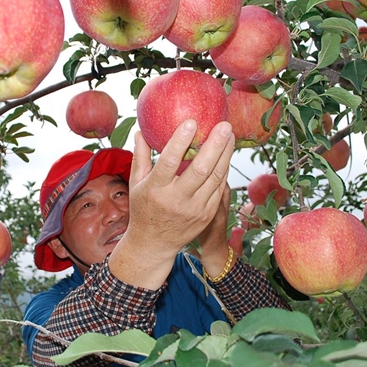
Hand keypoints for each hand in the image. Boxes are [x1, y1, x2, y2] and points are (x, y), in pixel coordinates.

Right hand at [109, 119, 234, 288]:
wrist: (155, 244)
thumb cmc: (143, 208)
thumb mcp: (136, 184)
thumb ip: (140, 157)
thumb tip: (142, 131)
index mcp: (156, 190)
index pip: (168, 161)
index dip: (180, 141)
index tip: (191, 122)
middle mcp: (176, 200)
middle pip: (200, 169)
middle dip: (215, 145)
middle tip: (224, 125)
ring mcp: (195, 209)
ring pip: (215, 178)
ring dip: (225, 154)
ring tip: (230, 135)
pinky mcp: (207, 215)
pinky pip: (219, 188)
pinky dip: (224, 169)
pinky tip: (226, 155)